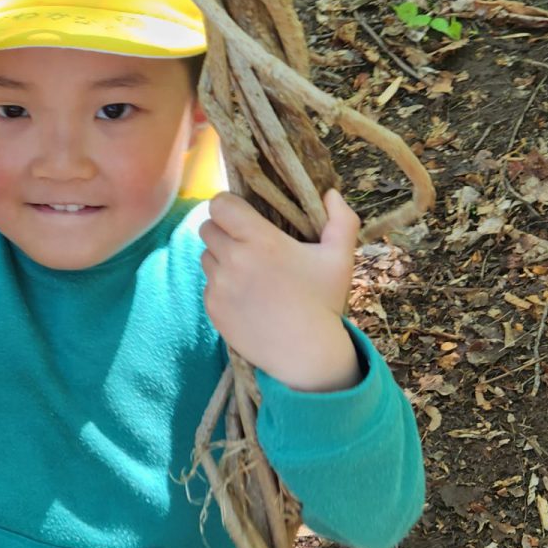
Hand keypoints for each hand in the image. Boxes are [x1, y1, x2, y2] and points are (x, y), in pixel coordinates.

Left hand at [199, 188, 360, 390]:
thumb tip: (330, 193)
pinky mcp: (212, 308)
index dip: (229, 206)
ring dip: (221, 258)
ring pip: (206, 256)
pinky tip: (246, 296)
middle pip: (208, 228)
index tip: (244, 215)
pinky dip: (221, 286)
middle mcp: (233, 260)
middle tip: (247, 243)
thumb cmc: (324, 301)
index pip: (220, 205)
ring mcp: (219, 286)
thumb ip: (341, 220)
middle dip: (224, 230)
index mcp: (260, 240)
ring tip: (248, 272)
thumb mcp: (340, 258)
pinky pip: (208, 285)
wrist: (306, 354)